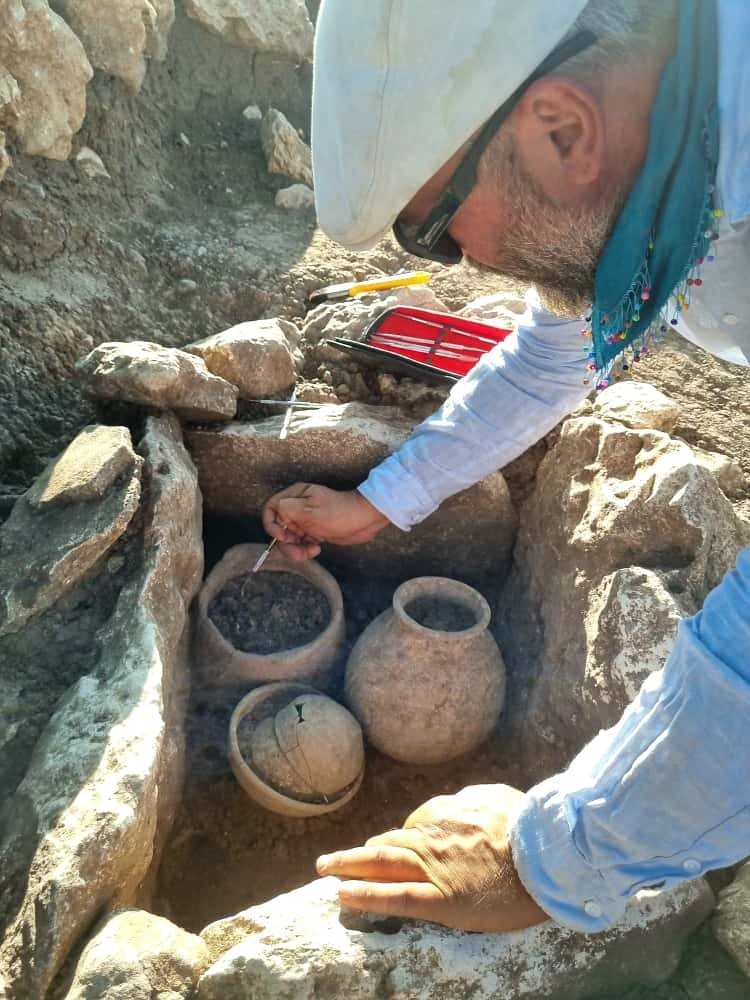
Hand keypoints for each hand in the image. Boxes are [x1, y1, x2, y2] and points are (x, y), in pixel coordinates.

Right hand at [261, 484, 389, 561]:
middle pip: (279, 527)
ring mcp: (306, 520)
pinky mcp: (314, 531)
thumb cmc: (339, 511)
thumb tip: (275, 514)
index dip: (272, 524)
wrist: (365, 519)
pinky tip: (316, 549)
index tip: (283, 536)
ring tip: (310, 552)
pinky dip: (305, 549)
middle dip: (286, 543)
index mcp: (295, 496)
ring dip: (296, 549)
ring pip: (290, 538)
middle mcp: (297, 507)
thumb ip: (286, 509)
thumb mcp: (309, 510)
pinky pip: (301, 543)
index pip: (270, 509)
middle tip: (298, 552)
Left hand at [316, 785, 547, 932]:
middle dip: (360, 852)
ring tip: (328, 870)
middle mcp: (433, 837)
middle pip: (389, 844)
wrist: (548, 852)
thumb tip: (461, 802)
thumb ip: (473, 800)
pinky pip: (396, 896)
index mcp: (448, 813)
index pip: (415, 827)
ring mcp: (434, 868)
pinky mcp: (442, 900)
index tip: (386, 847)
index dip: (399, 839)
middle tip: (337, 860)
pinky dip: (366, 895)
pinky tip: (342, 895)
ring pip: (382, 864)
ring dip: (349, 865)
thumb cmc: (530, 824)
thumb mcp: (497, 797)